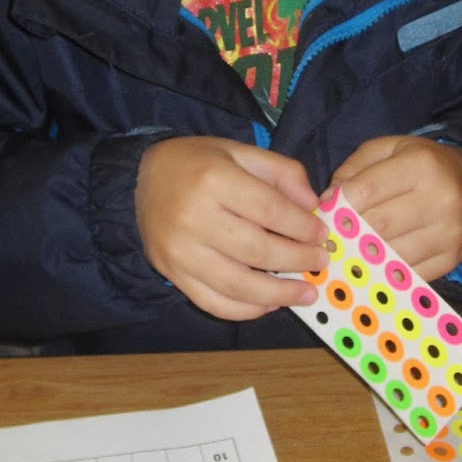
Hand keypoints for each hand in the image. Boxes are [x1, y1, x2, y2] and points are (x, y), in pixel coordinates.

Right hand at [135, 138, 328, 320]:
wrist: (140, 179)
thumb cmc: (197, 163)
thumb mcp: (240, 152)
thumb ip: (281, 172)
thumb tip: (313, 206)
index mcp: (213, 178)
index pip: (269, 210)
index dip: (302, 227)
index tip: (321, 235)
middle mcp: (193, 217)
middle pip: (257, 249)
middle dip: (297, 260)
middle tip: (320, 263)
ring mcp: (180, 251)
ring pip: (237, 284)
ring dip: (278, 294)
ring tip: (306, 293)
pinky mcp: (172, 274)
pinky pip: (213, 302)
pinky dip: (245, 310)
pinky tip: (269, 304)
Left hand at [329, 136, 461, 281]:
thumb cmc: (420, 165)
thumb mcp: (388, 149)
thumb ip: (353, 168)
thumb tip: (328, 201)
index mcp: (422, 165)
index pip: (368, 190)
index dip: (339, 204)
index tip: (323, 212)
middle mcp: (441, 199)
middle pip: (377, 225)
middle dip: (347, 232)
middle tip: (328, 236)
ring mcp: (448, 233)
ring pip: (390, 254)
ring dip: (362, 256)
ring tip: (345, 252)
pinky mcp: (450, 258)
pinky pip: (407, 273)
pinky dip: (384, 272)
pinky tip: (370, 265)